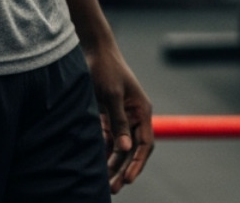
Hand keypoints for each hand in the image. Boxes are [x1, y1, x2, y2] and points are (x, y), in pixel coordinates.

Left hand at [86, 44, 153, 192]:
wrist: (94, 51)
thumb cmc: (105, 69)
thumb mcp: (111, 95)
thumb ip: (118, 121)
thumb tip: (125, 147)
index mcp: (142, 111)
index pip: (145, 144)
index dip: (138, 163)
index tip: (127, 179)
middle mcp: (134, 117)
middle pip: (132, 150)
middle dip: (124, 169)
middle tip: (114, 189)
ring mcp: (121, 117)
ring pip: (120, 148)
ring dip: (113, 165)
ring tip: (104, 183)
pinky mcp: (107, 116)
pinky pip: (108, 140)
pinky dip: (103, 153)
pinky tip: (96, 166)